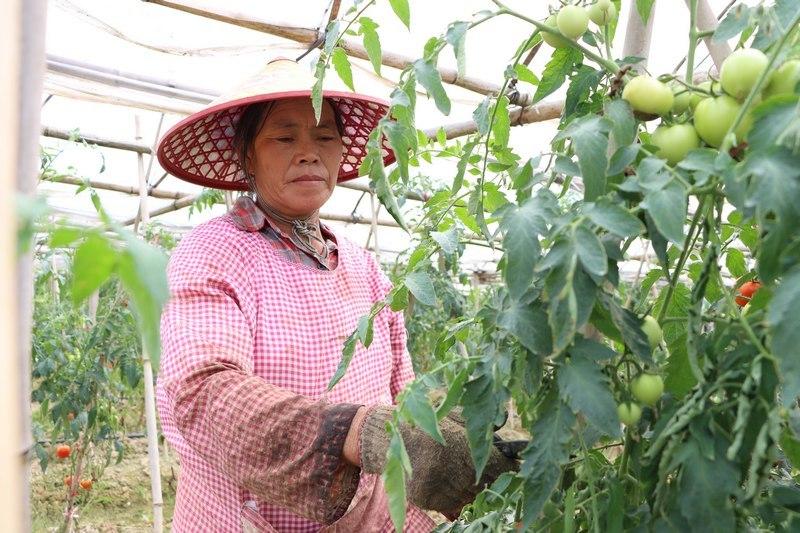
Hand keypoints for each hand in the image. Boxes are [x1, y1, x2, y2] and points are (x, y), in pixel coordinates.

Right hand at [358, 406, 517, 516]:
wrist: (387, 437)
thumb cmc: (424, 420)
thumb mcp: (450, 410)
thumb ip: (476, 418)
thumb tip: (504, 422)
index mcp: (456, 443)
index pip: (496, 464)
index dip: (509, 466)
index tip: (516, 466)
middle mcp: (447, 467)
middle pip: (486, 483)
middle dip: (494, 477)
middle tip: (494, 471)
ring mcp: (435, 486)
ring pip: (471, 496)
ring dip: (476, 488)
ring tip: (469, 473)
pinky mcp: (425, 498)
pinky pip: (453, 504)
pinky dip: (459, 496)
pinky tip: (455, 482)